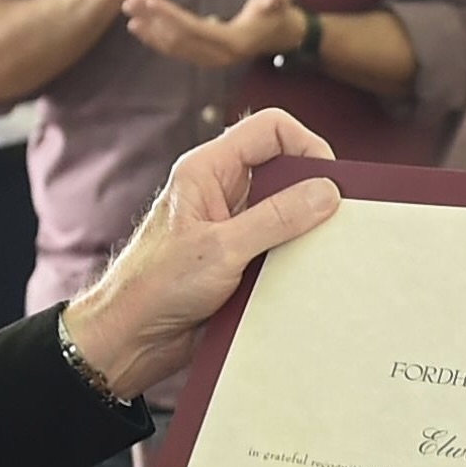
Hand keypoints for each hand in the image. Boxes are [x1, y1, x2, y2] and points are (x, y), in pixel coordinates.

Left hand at [58, 107, 341, 398]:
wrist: (131, 338)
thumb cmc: (154, 286)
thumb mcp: (222, 249)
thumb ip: (276, 218)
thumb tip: (326, 192)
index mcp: (207, 170)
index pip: (270, 129)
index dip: (306, 145)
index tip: (330, 181)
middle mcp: (221, 190)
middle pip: (284, 166)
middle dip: (312, 188)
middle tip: (333, 217)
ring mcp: (232, 223)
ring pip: (286, 207)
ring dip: (305, 227)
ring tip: (319, 249)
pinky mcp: (240, 256)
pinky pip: (280, 242)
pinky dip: (296, 254)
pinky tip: (304, 273)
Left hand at [122, 0, 308, 70]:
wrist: (279, 35)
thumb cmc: (276, 14)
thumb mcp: (279, 3)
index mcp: (232, 42)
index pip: (193, 28)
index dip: (170, 16)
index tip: (149, 1)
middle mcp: (217, 56)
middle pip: (178, 38)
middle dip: (153, 19)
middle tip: (132, 0)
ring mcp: (208, 59)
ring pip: (173, 46)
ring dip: (149, 29)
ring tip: (130, 10)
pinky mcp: (202, 57)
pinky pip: (174, 50)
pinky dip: (154, 39)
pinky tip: (138, 27)